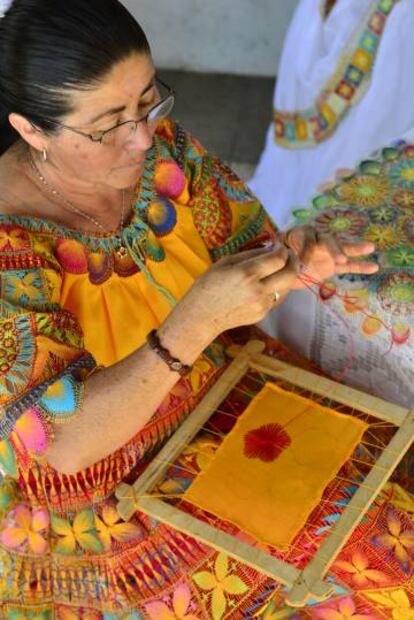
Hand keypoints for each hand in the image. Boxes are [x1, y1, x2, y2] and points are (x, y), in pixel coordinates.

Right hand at [173, 243, 298, 338]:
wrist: (201, 316)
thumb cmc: (207, 286)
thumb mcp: (225, 262)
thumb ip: (250, 255)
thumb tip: (270, 249)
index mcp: (247, 273)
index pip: (279, 258)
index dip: (283, 249)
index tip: (279, 246)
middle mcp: (259, 290)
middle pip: (291, 273)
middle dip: (293, 261)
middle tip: (289, 255)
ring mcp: (263, 305)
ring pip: (287, 287)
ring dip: (286, 275)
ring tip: (278, 269)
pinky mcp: (263, 314)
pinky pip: (277, 298)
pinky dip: (277, 288)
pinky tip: (267, 284)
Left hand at [284, 226, 377, 285]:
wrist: (282, 266)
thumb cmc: (279, 255)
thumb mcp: (278, 252)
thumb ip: (284, 252)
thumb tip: (293, 259)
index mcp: (303, 233)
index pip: (307, 240)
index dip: (306, 251)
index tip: (302, 265)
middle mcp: (319, 239)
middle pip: (329, 241)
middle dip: (335, 249)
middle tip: (341, 259)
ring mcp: (328, 253)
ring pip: (343, 249)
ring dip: (355, 249)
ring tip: (370, 247)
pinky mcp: (334, 265)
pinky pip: (349, 266)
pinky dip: (360, 267)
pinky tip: (374, 267)